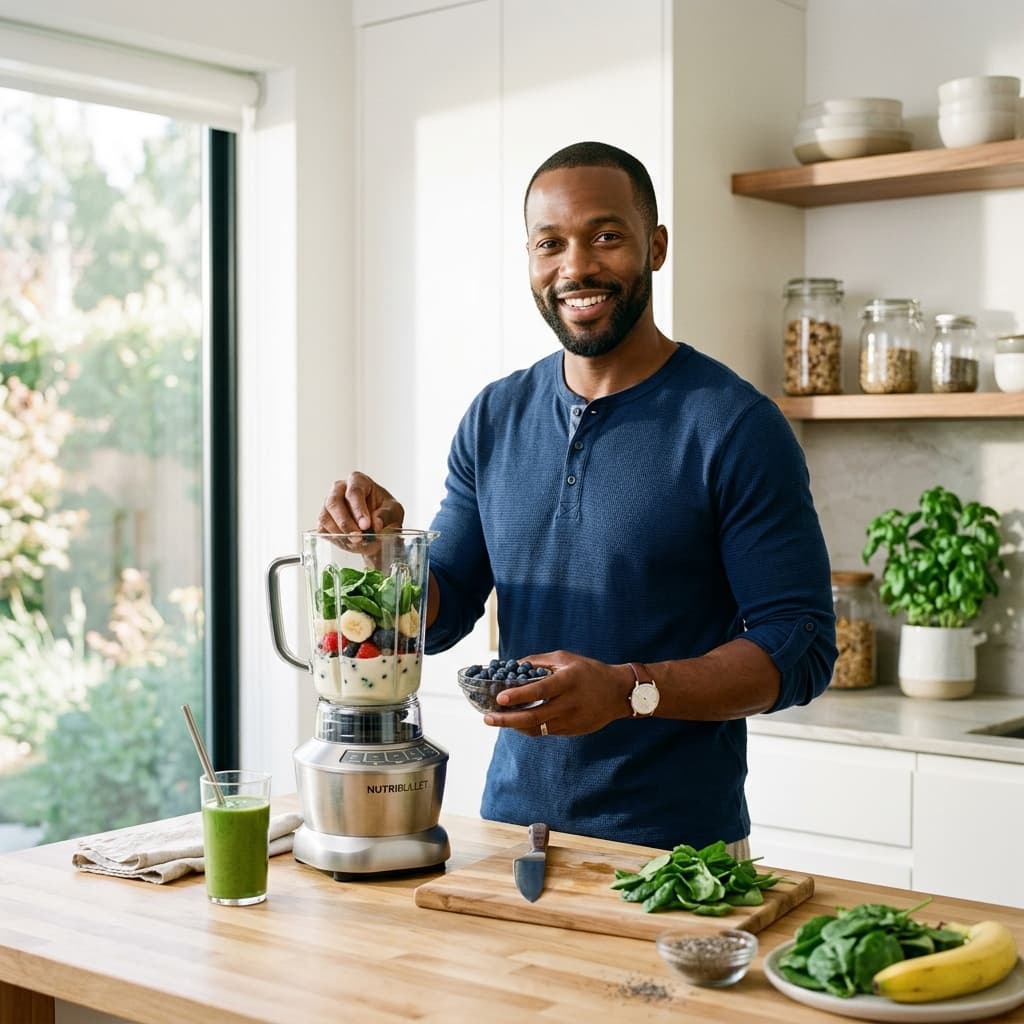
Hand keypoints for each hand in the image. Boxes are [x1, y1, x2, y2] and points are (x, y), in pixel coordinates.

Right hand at [318, 472, 404, 534]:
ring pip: (325, 517)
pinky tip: (349, 542)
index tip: (366, 525)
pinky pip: (322, 529)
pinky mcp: (324, 520)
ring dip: (340, 532)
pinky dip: (335, 539)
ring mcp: (329, 504)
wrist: (380, 530)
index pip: (354, 491)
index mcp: (358, 481)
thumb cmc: (386, 513)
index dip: (358, 509)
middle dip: (345, 522)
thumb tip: (376, 523)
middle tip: (358, 537)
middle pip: (334, 502)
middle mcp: (340, 489)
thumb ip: (386, 515)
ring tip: (357, 541)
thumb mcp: (395, 512)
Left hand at [483, 650, 630, 737]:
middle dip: (507, 720)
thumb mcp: (565, 659)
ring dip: (514, 725)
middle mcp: (569, 703)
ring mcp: (570, 720)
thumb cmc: (589, 671)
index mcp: (568, 681)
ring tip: (496, 720)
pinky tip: (516, 722)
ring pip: (537, 728)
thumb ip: (539, 662)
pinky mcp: (571, 731)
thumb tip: (513, 664)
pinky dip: (528, 727)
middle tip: (487, 718)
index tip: (500, 698)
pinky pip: (545, 731)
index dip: (519, 695)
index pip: (540, 690)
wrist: (618, 693)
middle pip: (534, 716)